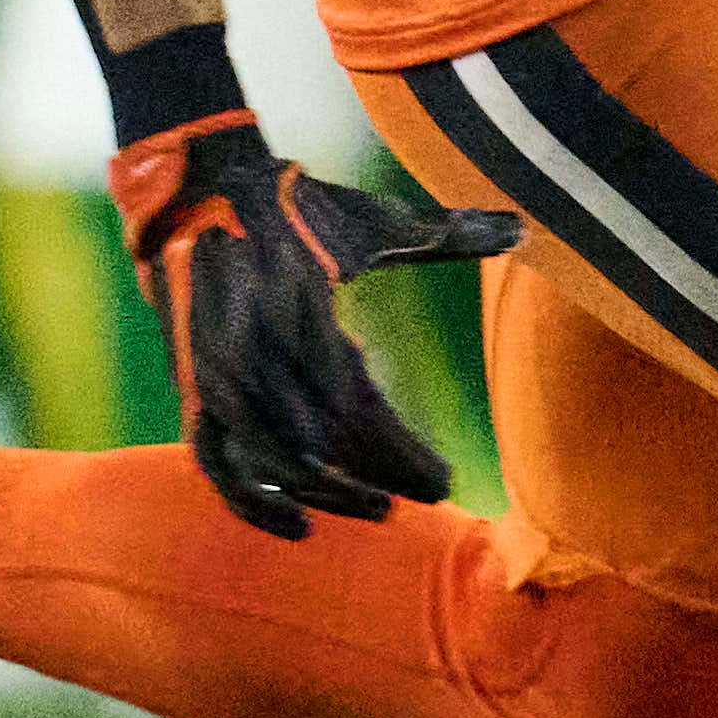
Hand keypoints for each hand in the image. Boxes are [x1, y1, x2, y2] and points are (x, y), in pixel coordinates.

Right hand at [110, 111, 517, 538]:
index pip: (357, 407)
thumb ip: (448, 233)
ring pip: (277, 461)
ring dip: (330, 492)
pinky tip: (301, 527)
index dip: (401, 455)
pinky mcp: (193, 393)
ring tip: (378, 508)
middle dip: (380, 474)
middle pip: (324, 442)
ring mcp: (217, 377)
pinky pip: (217, 467)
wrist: (199, 191)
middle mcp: (253, 349)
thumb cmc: (300, 206)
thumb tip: (525, 225)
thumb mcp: (373, 219)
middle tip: (430, 492)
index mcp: (299, 307)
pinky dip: (254, 503)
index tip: (445, 482)